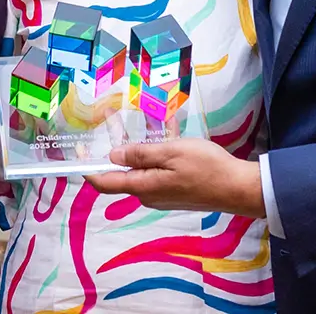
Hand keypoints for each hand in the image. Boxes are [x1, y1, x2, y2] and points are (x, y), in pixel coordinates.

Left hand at [85, 139, 265, 216]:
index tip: (77, 154)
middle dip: (116, 149)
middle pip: (123, 173)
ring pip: (142, 170)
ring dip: (139, 150)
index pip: (105, 183)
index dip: (88, 170)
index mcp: (143, 186)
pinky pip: (157, 171)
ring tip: (142, 124)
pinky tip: (165, 135)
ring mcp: (163, 194)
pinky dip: (156, 155)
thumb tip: (112, 157)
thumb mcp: (171, 153)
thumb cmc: (206, 167)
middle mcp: (148, 194)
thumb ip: (140, 155)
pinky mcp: (175, 191)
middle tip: (111, 120)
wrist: (238, 188)